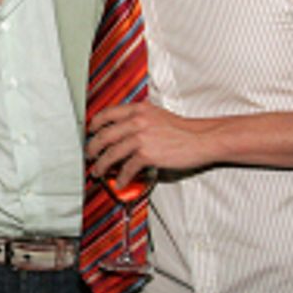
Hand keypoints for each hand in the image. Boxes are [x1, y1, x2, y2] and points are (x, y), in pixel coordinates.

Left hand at [85, 101, 219, 185]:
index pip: (107, 114)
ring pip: (111, 154)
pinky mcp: (147, 154)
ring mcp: (141, 138)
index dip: (95, 124)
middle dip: (92, 148)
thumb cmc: (184, 129)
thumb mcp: (157, 115)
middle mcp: (136, 121)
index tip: (90, 132)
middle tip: (89, 156)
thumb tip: (123, 129)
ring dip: (102, 166)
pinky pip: (127, 169)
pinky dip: (121, 178)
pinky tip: (120, 183)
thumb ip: (140, 117)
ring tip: (98, 172)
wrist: (203, 138)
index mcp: (138, 110)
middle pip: (104, 136)